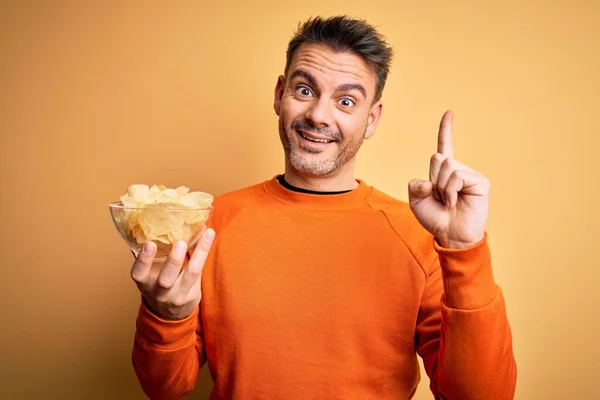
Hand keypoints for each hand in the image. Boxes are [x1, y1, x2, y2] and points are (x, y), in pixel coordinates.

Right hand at [130, 229, 215, 319]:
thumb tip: (148, 225)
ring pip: (190, 275)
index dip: (143, 260)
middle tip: (180, 242)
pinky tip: (209, 236)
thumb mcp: (147, 274)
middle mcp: (160, 292)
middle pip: (166, 279)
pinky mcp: (193, 294)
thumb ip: (147, 256)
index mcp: (144, 282)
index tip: (149, 243)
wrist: (169, 313)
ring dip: (199, 253)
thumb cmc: (156, 283)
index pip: (139, 273)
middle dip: (173, 261)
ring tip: (206, 234)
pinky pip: (201, 272)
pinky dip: (205, 253)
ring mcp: (178, 295)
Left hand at [408, 111, 489, 248]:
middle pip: (437, 158)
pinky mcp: (480, 181)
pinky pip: (457, 176)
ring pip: (447, 166)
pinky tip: (456, 202)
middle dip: (433, 180)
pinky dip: (451, 191)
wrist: (451, 236)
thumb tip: (428, 181)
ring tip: (449, 201)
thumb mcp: (416, 201)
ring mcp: (470, 174)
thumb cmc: (436, 218)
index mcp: (443, 172)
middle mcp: (458, 170)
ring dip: (442, 188)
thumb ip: (414, 186)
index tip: (449, 113)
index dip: (446, 130)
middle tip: (441, 198)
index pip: (444, 146)